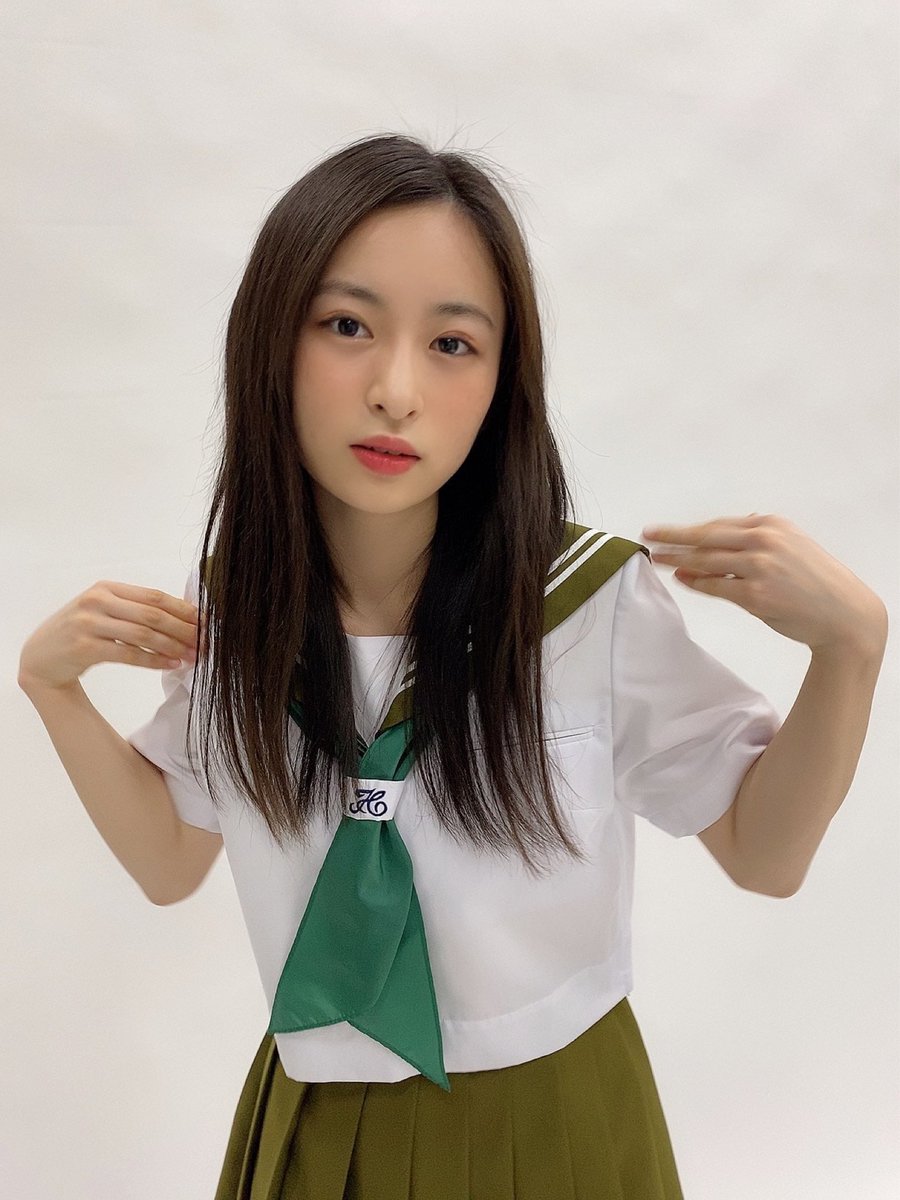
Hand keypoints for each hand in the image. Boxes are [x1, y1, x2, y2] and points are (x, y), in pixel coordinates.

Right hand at [18, 580, 206, 691]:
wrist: (40, 658)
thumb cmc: (80, 633)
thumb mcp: (103, 611)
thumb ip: (134, 609)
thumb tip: (184, 617)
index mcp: (106, 587)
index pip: (154, 596)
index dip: (183, 609)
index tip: (206, 622)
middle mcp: (97, 601)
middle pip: (152, 614)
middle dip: (184, 629)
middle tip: (204, 642)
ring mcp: (89, 623)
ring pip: (143, 634)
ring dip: (173, 646)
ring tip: (193, 656)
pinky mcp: (85, 647)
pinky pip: (129, 654)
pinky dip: (154, 660)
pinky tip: (171, 664)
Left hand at [641, 513, 887, 655]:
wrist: (845, 614)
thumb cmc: (817, 583)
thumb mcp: (793, 546)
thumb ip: (761, 538)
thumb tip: (722, 536)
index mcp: (772, 524)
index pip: (719, 525)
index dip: (689, 529)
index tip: (665, 530)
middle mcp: (764, 540)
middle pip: (706, 537)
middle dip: (674, 538)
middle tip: (649, 536)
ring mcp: (759, 567)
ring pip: (707, 561)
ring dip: (678, 560)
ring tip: (657, 559)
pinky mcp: (755, 595)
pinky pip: (716, 586)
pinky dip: (696, 583)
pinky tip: (682, 579)